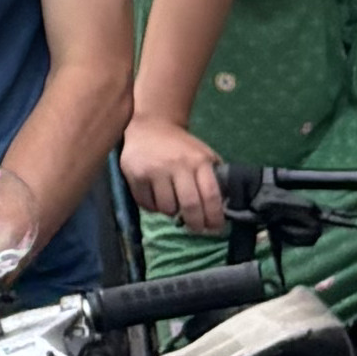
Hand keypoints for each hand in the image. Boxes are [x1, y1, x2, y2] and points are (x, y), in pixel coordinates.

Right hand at [124, 117, 229, 233]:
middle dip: (195, 224)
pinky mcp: (135, 175)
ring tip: (174, 205)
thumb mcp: (203, 155)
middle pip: (190, 206)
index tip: (216, 228)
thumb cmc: (181, 146)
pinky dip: (154, 208)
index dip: (215, 217)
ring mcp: (154, 170)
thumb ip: (212, 178)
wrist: (151, 126)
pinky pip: (147, 205)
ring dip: (172, 213)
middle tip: (196, 229)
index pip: (211, 195)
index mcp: (199, 160)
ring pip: (167, 208)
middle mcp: (177, 164)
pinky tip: (157, 198)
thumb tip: (221, 209)